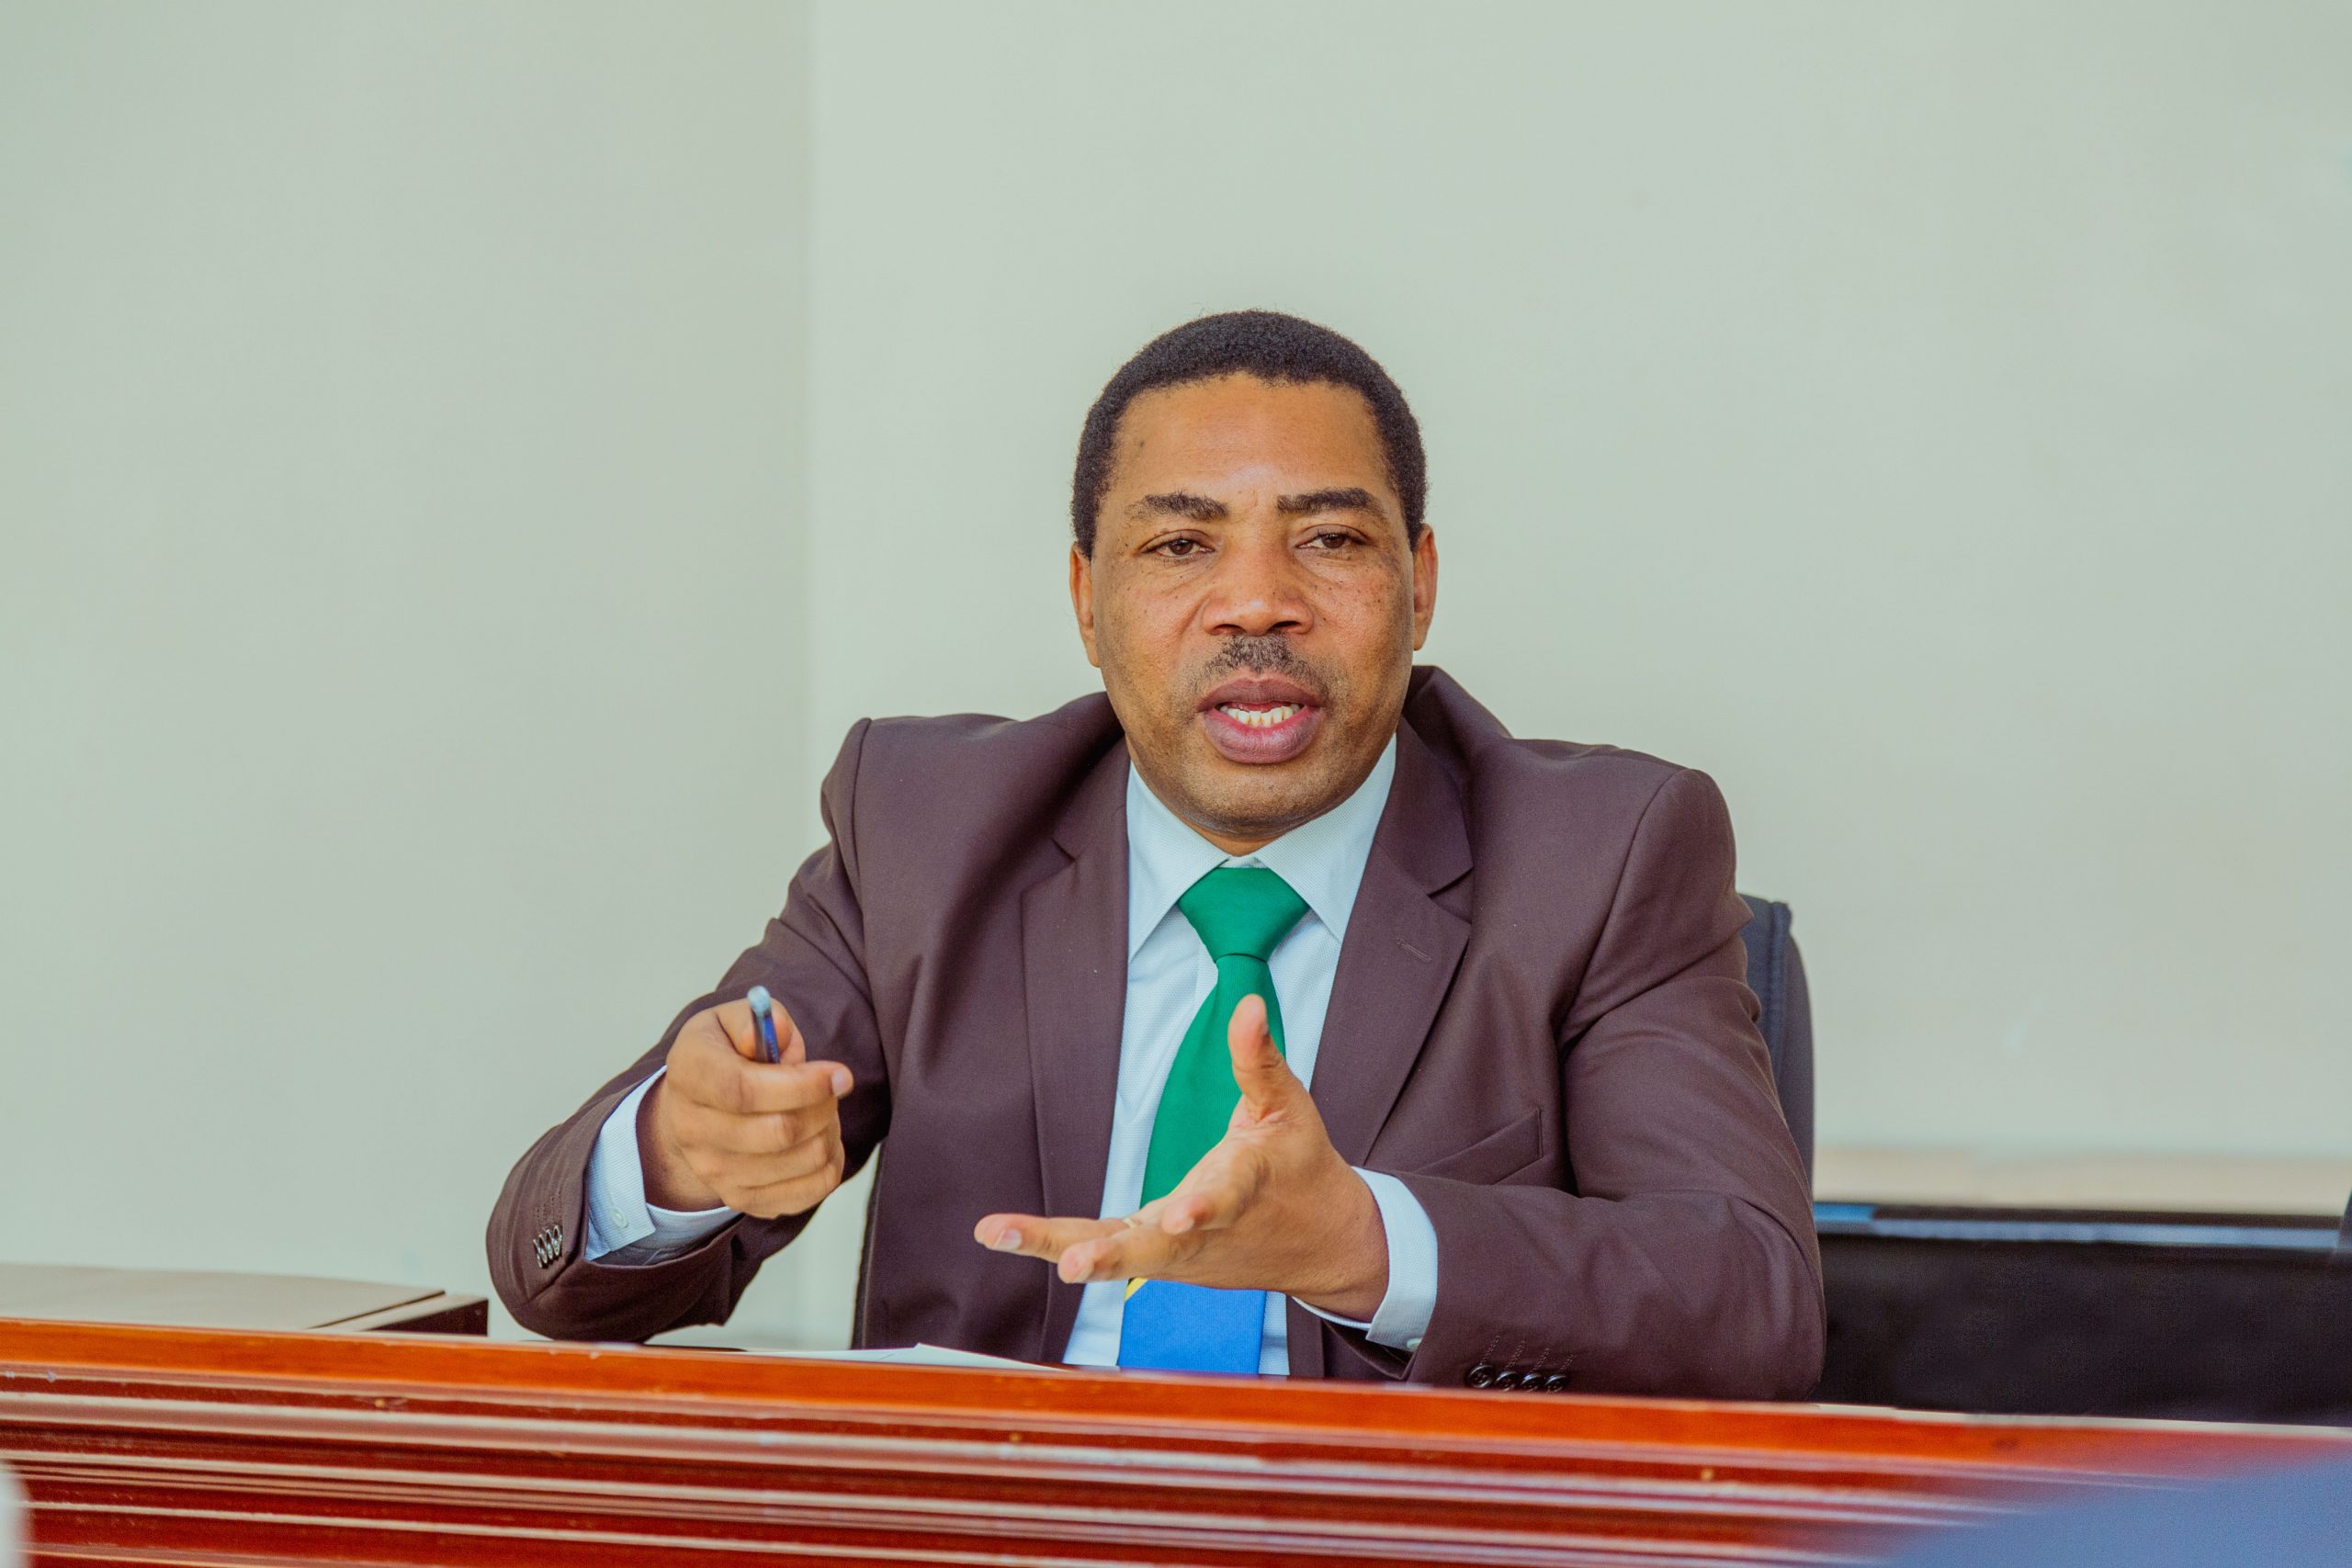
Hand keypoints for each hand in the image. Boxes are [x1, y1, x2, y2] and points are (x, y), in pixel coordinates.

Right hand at [638, 994, 853, 1217]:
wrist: (699, 1105)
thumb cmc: (727, 1054)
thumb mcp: (734, 1019)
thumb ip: (759, 1017)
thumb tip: (778, 1033)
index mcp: (689, 1072)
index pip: (743, 1090)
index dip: (801, 1085)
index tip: (839, 1075)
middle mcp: (691, 1128)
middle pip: (777, 1133)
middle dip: (823, 1108)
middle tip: (833, 1088)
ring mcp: (713, 1170)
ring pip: (800, 1162)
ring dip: (829, 1132)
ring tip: (823, 1111)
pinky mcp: (740, 1197)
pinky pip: (807, 1192)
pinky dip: (830, 1163)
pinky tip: (820, 1139)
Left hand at [973, 994, 1389, 1319]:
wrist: (1323, 1244)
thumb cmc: (1301, 1165)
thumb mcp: (1288, 1107)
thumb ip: (1259, 1058)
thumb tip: (1248, 1003)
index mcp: (1246, 1188)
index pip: (1224, 1197)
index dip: (1200, 1208)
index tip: (1176, 1217)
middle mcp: (1206, 1232)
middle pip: (1154, 1248)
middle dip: (1109, 1256)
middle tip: (1072, 1264)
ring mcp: (1180, 1253)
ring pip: (1117, 1255)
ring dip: (1058, 1246)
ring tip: (998, 1232)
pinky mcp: (1159, 1258)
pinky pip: (1105, 1251)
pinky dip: (1057, 1244)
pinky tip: (1003, 1233)